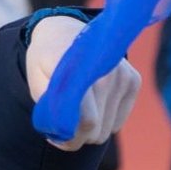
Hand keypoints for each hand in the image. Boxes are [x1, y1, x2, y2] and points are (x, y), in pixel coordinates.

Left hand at [25, 15, 139, 150]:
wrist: (64, 31)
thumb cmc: (46, 60)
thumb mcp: (36, 80)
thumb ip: (48, 107)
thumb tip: (63, 132)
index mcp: (79, 71)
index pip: (87, 121)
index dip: (70, 138)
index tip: (55, 138)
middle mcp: (106, 72)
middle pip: (98, 130)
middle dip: (78, 136)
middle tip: (62, 127)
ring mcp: (123, 75)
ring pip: (109, 128)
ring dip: (91, 129)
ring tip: (74, 114)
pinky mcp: (133, 79)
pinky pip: (119, 120)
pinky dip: (104, 120)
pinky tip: (91, 105)